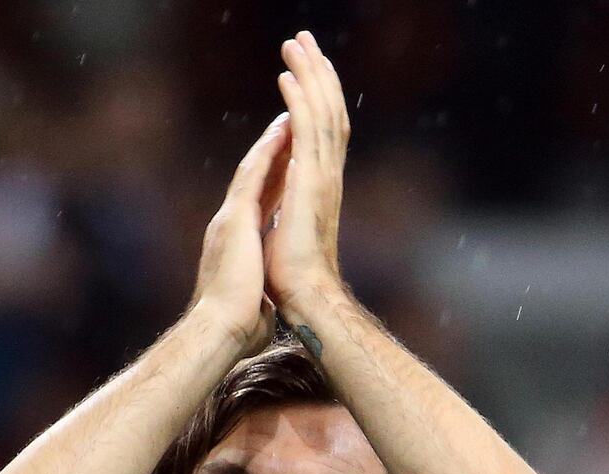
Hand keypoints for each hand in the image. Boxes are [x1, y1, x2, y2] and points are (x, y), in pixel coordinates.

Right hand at [191, 112, 291, 356]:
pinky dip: (268, 150)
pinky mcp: (236, 219)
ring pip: (252, 170)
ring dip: (270, 143)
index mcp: (236, 247)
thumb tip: (263, 309)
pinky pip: (253, 175)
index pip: (258, 208)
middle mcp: (229, 227)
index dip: (272, 185)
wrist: (220, 331)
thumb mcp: (251, 306)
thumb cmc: (236, 329)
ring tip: (288, 118)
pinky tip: (282, 130)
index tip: (286, 167)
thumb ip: (257, 298)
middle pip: (254, 182)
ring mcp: (230, 220)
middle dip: (272, 155)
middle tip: (287, 128)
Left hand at [263, 31, 350, 317]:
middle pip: (327, 112)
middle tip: (305, 41)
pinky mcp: (311, 185)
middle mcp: (326, 177)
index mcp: (319, 188)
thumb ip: (289, 209)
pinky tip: (288, 78)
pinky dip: (298, 102)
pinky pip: (306, 133)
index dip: (315, 100)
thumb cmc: (294, 279)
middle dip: (317, 74)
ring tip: (296, 44)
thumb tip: (281, 204)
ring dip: (308, 76)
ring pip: (320, 113)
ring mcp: (321, 178)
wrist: (304, 297)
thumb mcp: (288, 233)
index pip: (321, 133)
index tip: (305, 72)